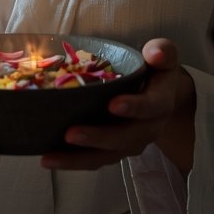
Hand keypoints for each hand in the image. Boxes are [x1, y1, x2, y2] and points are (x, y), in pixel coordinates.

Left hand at [40, 38, 195, 173]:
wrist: (162, 94)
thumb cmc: (156, 70)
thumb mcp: (163, 55)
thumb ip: (162, 51)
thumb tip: (155, 54)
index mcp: (160, 102)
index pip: (150, 107)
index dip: (134, 107)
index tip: (112, 104)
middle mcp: (148, 128)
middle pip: (125, 139)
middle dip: (98, 138)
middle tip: (70, 134)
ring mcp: (131, 143)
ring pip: (107, 156)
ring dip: (78, 159)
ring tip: (50, 157)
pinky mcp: (115, 150)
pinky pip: (95, 160)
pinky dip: (73, 162)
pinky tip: (50, 159)